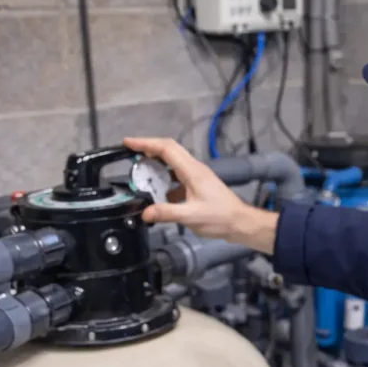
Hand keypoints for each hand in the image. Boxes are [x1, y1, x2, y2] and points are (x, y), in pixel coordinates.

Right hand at [122, 137, 277, 251]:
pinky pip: (177, 177)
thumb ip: (167, 213)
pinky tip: (157, 194)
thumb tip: (145, 213)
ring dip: (155, 165)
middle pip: (169, 150)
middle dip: (148, 149)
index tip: (128, 143)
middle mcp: (194, 169)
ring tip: (138, 173)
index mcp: (192, 171)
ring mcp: (197, 176)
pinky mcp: (197, 186)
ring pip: (172, 163)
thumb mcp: (191, 216)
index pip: (166, 149)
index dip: (146, 143)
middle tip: (129, 155)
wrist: (240, 223)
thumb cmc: (220, 217)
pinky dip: (164, 181)